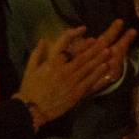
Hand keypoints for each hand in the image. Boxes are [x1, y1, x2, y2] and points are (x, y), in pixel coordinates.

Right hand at [17, 22, 135, 121]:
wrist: (32, 109)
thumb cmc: (30, 88)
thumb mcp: (30, 69)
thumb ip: (37, 53)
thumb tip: (43, 39)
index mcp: (51, 63)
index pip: (65, 45)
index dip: (75, 35)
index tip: (83, 28)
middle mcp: (63, 70)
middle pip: (81, 55)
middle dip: (93, 47)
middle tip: (103, 40)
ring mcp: (71, 82)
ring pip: (88, 67)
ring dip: (99, 58)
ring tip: (108, 50)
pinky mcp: (77, 93)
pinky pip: (90, 81)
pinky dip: (99, 74)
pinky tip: (106, 67)